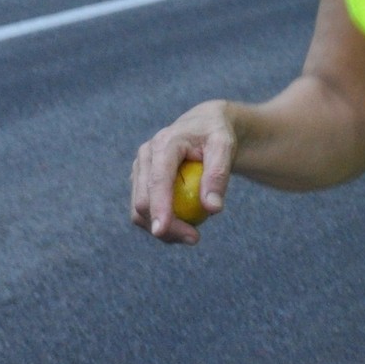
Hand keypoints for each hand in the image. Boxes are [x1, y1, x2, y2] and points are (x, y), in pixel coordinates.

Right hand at [131, 99, 238, 244]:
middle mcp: (145, 156)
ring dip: (162, 229)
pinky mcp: (141, 180)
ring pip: (139, 210)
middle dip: (165, 226)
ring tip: (192, 235)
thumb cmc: (216, 134)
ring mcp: (140, 169)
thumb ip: (219, 175)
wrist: (204, 125)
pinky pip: (144, 210)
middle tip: (195, 238)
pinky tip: (183, 225)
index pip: (157, 180)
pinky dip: (161, 223)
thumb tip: (213, 209)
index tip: (161, 231)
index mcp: (164, 144)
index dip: (158, 207)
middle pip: (143, 201)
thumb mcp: (225, 147)